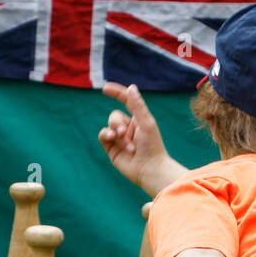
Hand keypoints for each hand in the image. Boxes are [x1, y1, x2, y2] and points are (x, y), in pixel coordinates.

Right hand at [98, 82, 186, 197]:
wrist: (149, 169)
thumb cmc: (152, 146)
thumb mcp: (146, 122)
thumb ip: (137, 105)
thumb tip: (130, 87)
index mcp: (138, 119)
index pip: (125, 101)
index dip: (116, 93)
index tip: (105, 88)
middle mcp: (128, 127)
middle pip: (114, 116)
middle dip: (117, 123)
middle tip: (125, 133)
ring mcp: (119, 138)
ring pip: (109, 126)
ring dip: (116, 133)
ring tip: (127, 145)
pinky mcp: (111, 148)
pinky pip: (103, 135)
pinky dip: (106, 135)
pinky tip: (112, 139)